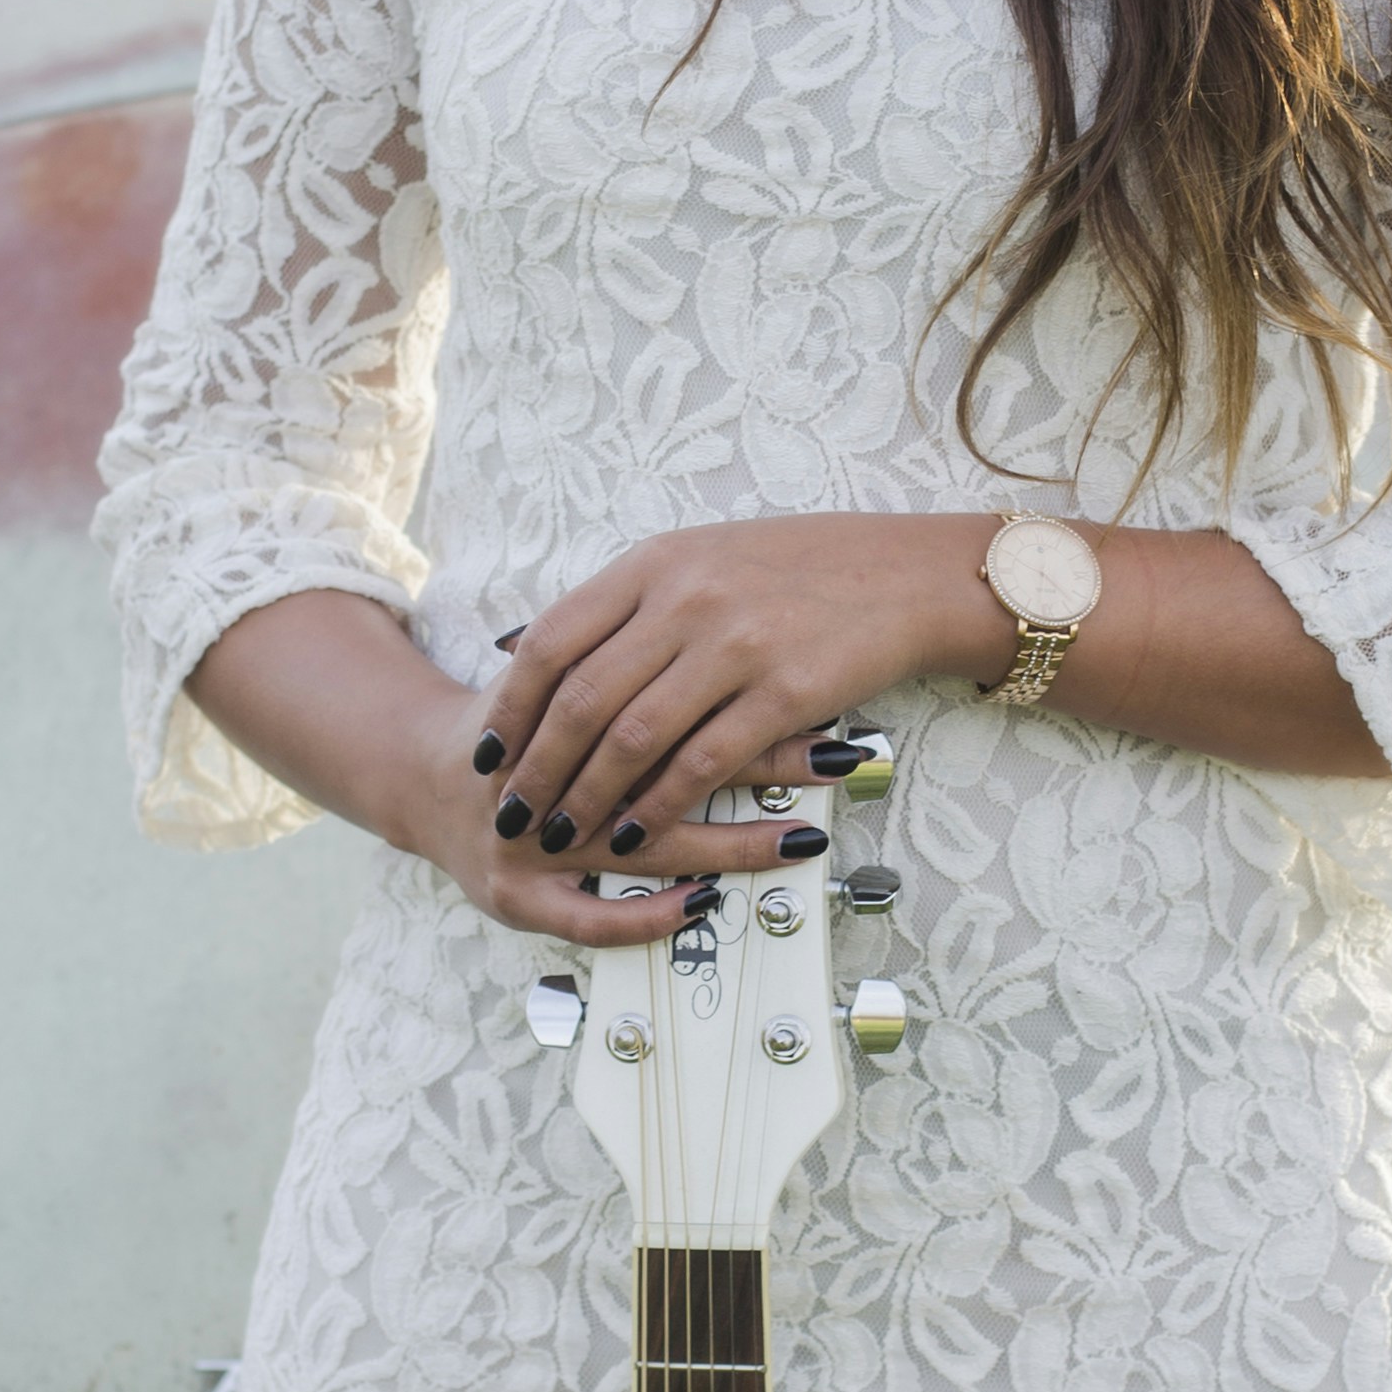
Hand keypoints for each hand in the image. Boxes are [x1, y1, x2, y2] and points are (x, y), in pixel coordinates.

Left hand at [470, 514, 1000, 883]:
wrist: (904, 575)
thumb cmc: (797, 569)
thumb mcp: (698, 558)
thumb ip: (624, 602)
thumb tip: (530, 647)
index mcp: (655, 564)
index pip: (553, 641)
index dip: (512, 706)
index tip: (488, 751)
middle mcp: (686, 600)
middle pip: (583, 699)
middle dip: (538, 768)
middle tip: (513, 812)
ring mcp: (735, 647)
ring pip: (634, 738)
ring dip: (589, 797)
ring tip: (561, 833)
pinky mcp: (785, 694)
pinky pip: (703, 763)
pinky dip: (659, 805)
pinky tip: (634, 833)